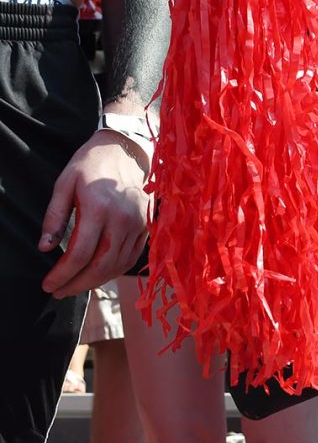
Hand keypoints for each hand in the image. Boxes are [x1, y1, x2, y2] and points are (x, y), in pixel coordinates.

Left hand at [40, 131, 149, 297]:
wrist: (125, 150)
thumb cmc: (90, 165)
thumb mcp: (64, 184)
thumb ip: (54, 217)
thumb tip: (44, 248)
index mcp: (98, 208)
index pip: (80, 254)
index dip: (62, 275)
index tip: (48, 284)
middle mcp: (122, 220)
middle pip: (101, 266)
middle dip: (77, 284)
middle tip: (59, 292)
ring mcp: (138, 224)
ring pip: (117, 265)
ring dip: (95, 281)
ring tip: (75, 285)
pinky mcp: (146, 226)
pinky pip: (131, 257)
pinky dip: (114, 271)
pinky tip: (98, 274)